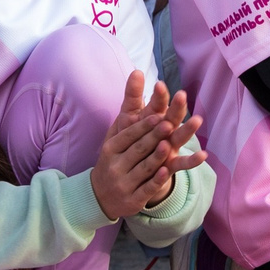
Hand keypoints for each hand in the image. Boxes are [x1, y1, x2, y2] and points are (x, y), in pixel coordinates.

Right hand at [91, 71, 204, 220]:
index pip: (129, 133)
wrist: (100, 196)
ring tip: (168, 146)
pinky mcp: (133, 198)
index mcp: (112, 146)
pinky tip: (165, 173)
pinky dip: (155, 181)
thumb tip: (138, 71)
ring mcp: (124, 182)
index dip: (144, 125)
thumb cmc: (115, 157)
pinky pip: (146, 188)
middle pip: (138, 148)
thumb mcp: (118, 132)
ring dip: (156, 157)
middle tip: (169, 124)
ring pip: (143, 167)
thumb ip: (132, 103)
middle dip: (153, 136)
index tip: (158, 114)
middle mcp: (116, 163)